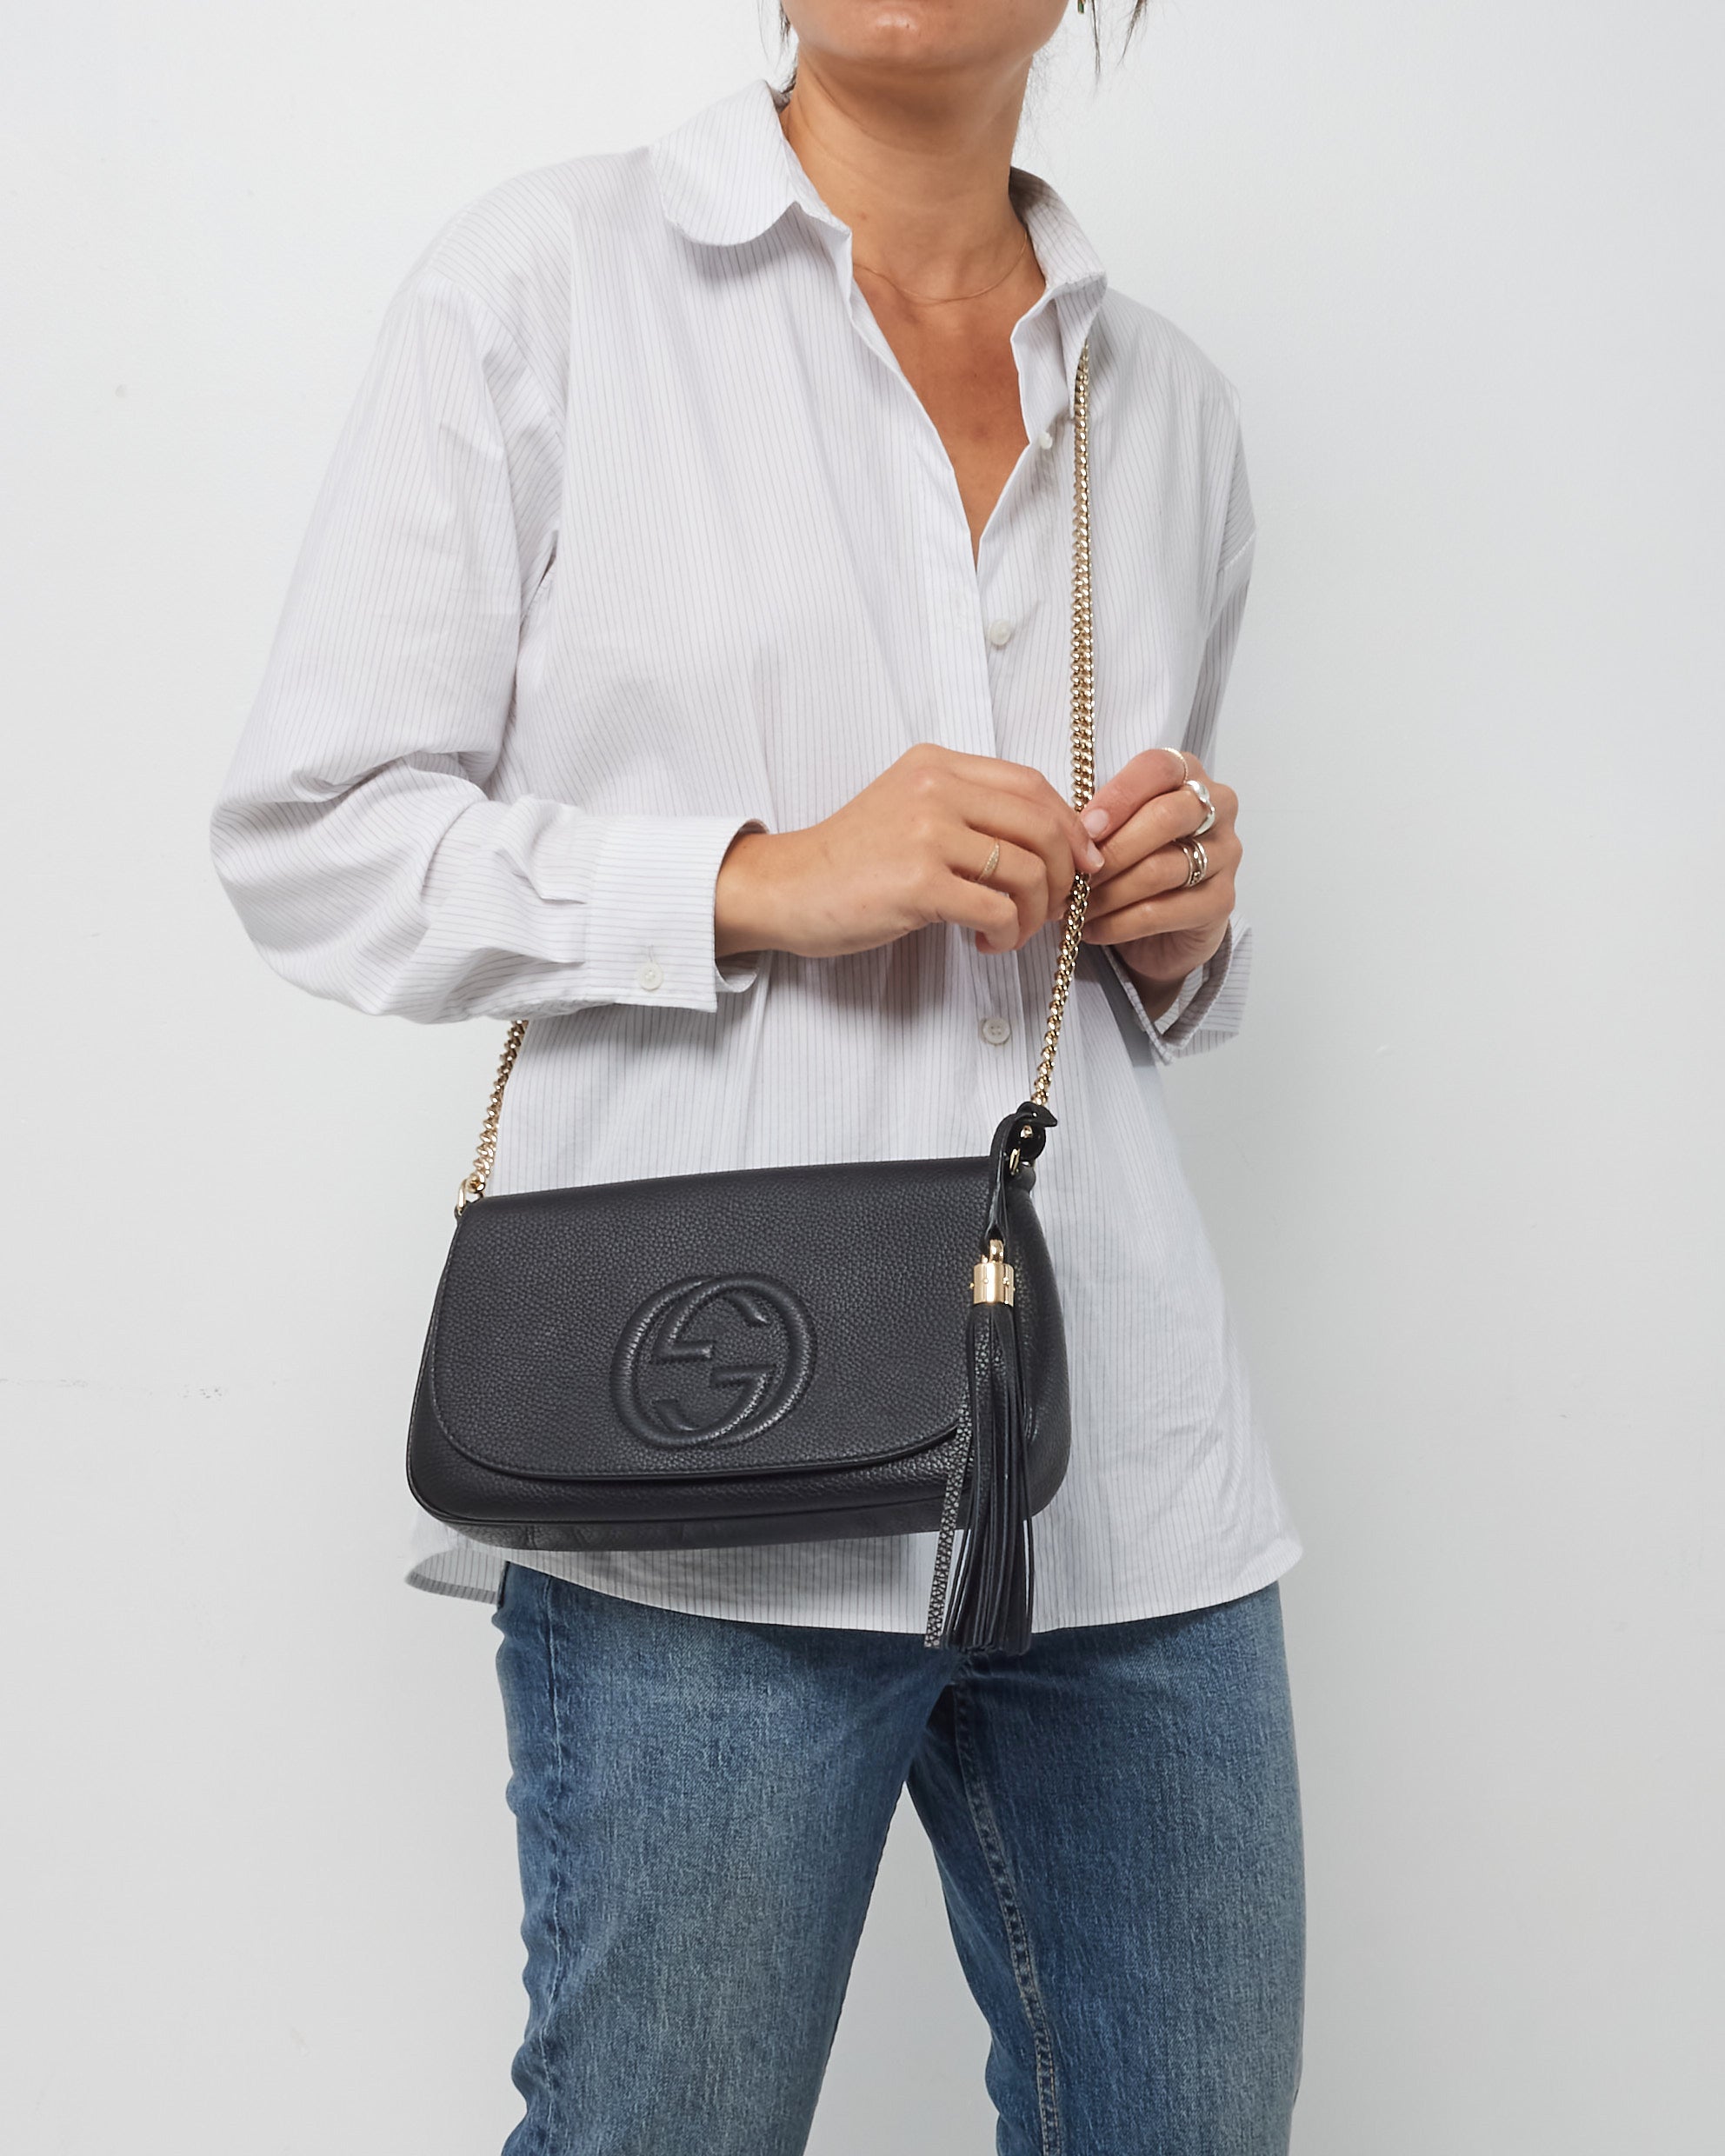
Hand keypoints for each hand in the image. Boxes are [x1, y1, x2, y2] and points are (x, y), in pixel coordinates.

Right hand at [715, 742, 1105, 960]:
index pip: (1033, 785)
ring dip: (1033, 913)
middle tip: (1053, 907)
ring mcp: (926, 832)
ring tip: (1010, 931)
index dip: (1071, 827)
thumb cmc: (850, 860)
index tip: (1081, 862)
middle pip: (1043, 825)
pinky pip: (997, 909)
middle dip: (1064, 875)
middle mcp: (935, 789)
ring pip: (1027, 871)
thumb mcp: (909, 811)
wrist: (786, 888)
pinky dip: (1006, 934)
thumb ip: (969, 812)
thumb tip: (1051, 841)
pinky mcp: (918, 882)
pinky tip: (985, 942)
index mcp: (936, 766)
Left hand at [1077, 747, 1239, 997]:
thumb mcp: (1112, 828)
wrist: (1164, 923)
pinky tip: (1091, 928)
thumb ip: (1097, 821)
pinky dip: (1117, 923)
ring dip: (1108, 892)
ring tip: (1076, 906)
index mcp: (1187, 774)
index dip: (1118, 797)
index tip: (1084, 827)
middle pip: (1165, 818)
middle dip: (1111, 849)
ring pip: (1160, 869)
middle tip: (1075, 874)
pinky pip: (1161, 911)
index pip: (1157, 769)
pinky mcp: (1222, 900)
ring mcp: (1225, 853)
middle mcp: (1217, 807)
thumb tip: (1068, 832)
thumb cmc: (1133, 860)